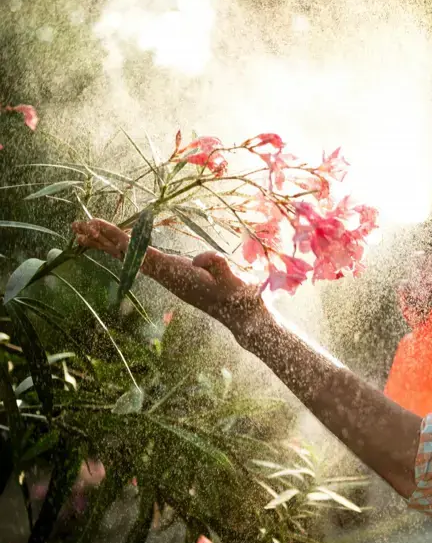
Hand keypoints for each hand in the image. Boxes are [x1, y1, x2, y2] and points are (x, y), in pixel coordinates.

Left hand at [71, 218, 264, 331]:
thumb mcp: (234, 280)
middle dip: (102, 240)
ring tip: (84, 232)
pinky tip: (116, 244)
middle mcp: (167, 276)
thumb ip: (219, 267)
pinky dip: (126, 250)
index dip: (118, 238)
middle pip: (127, 256)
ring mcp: (169, 277)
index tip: (96, 225)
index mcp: (176, 273)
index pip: (140, 253)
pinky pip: (142, 261)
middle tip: (76, 224)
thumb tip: (203, 258)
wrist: (245, 317)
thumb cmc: (241, 297)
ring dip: (108, 245)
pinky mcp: (174, 276)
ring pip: (131, 259)